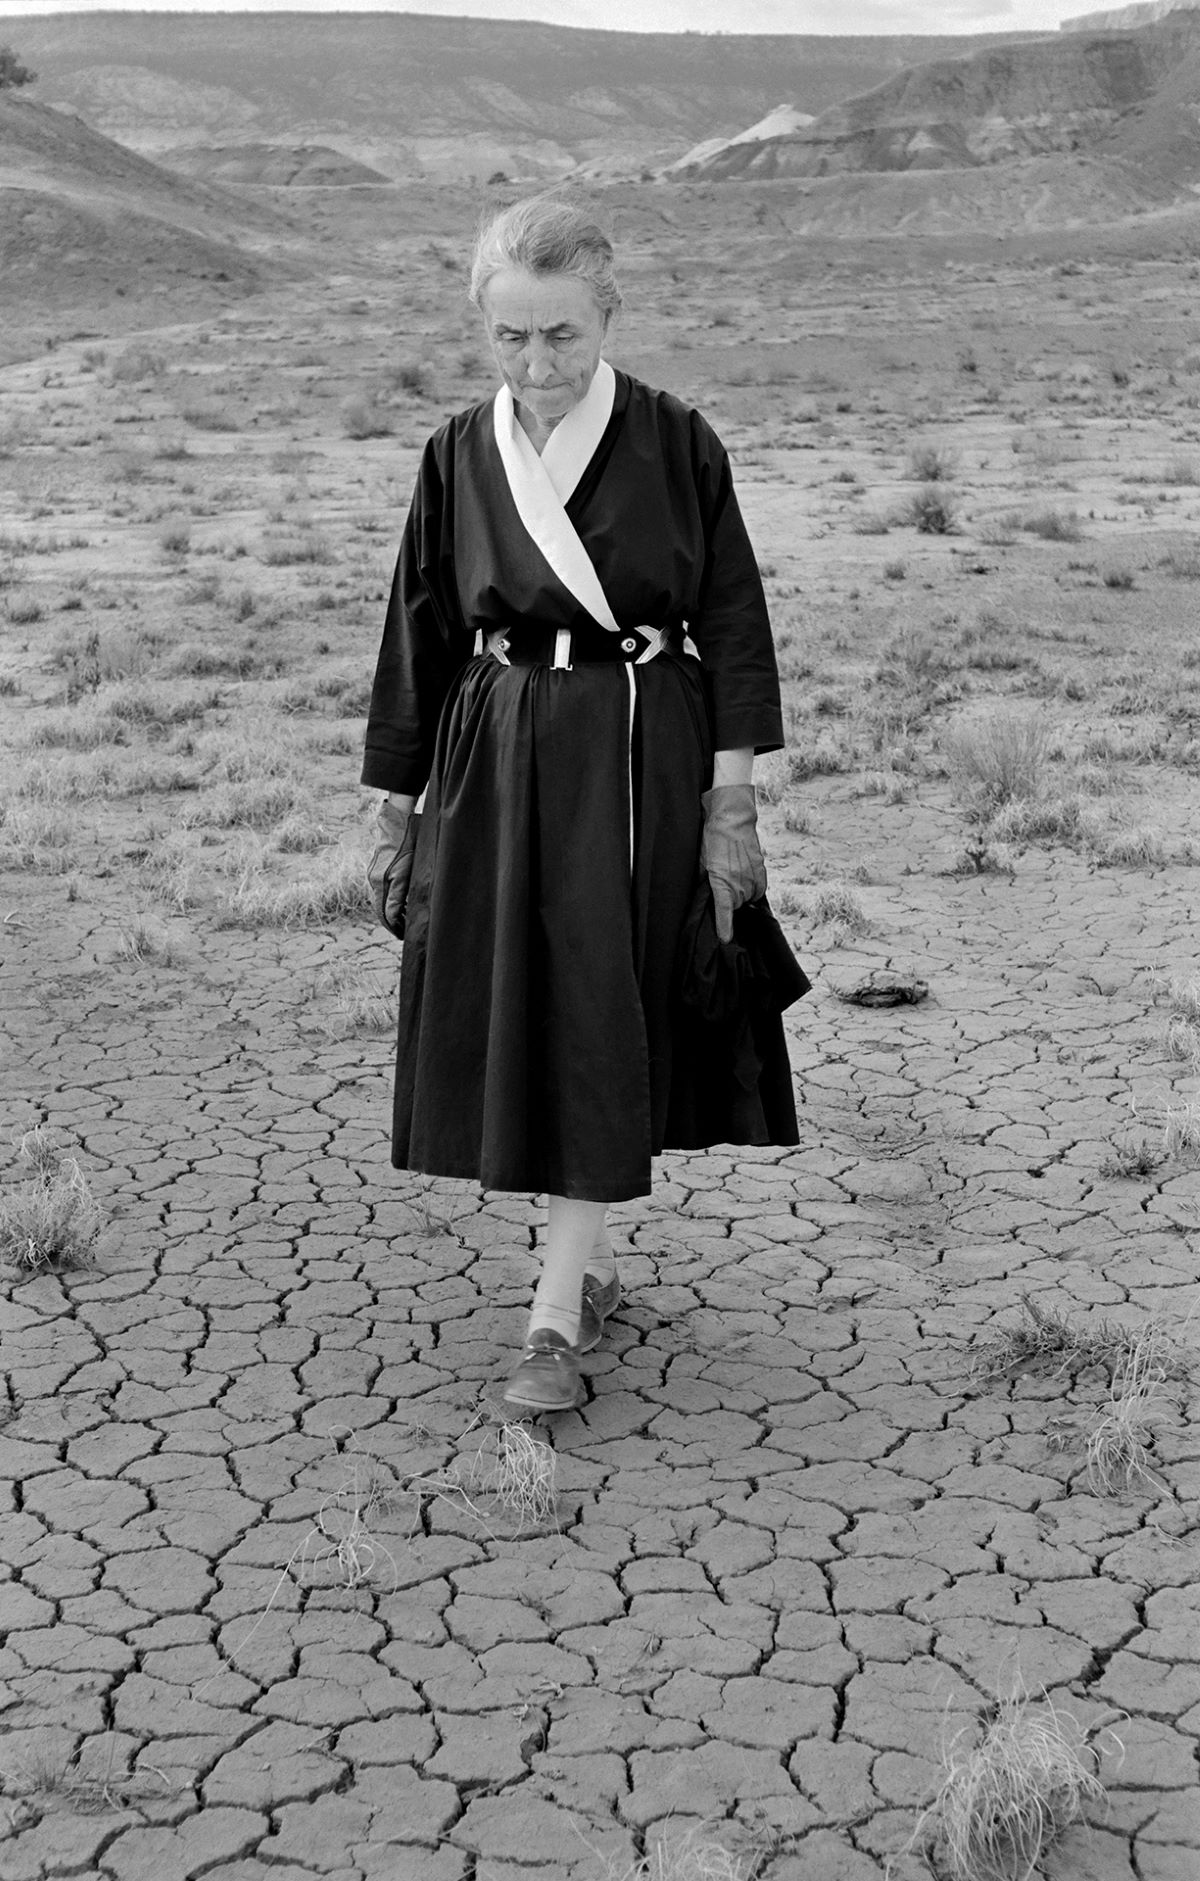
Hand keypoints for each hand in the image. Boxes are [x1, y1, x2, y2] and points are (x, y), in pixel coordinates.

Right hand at [366, 798, 418, 937]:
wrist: (399, 820)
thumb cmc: (413, 842)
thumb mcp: (416, 868)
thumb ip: (408, 891)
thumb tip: (406, 913)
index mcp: (386, 881)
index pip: (388, 913)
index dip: (397, 927)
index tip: (406, 935)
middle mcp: (376, 880)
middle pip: (380, 911)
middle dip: (392, 924)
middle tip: (403, 933)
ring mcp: (373, 874)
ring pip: (378, 902)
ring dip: (388, 914)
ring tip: (402, 922)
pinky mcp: (375, 870)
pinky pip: (378, 892)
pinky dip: (386, 903)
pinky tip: (397, 905)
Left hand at [701, 783, 765, 942]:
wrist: (733, 816)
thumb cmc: (712, 836)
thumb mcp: (701, 860)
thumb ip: (706, 880)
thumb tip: (707, 892)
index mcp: (721, 881)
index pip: (724, 911)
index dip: (725, 927)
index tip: (725, 939)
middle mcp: (739, 882)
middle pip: (736, 904)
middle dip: (729, 900)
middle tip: (722, 883)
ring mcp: (752, 876)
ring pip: (747, 897)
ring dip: (741, 893)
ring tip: (733, 875)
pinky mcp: (761, 869)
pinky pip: (759, 889)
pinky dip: (753, 888)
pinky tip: (746, 879)